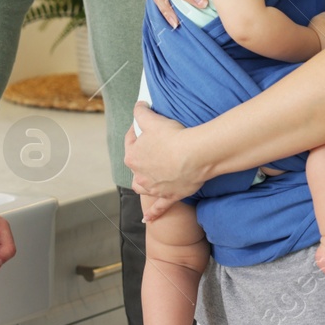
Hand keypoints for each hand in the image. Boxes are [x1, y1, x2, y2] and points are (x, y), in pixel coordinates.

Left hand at [125, 101, 203, 220]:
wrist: (194, 155)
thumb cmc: (173, 137)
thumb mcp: (153, 119)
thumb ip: (141, 112)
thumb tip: (138, 105)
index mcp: (133, 156)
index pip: (130, 141)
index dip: (137, 132)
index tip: (143, 127)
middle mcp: (140, 174)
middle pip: (136, 165)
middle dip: (141, 158)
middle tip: (152, 148)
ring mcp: (154, 187)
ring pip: (142, 187)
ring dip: (143, 183)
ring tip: (147, 178)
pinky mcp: (168, 196)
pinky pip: (158, 208)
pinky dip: (152, 213)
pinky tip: (147, 219)